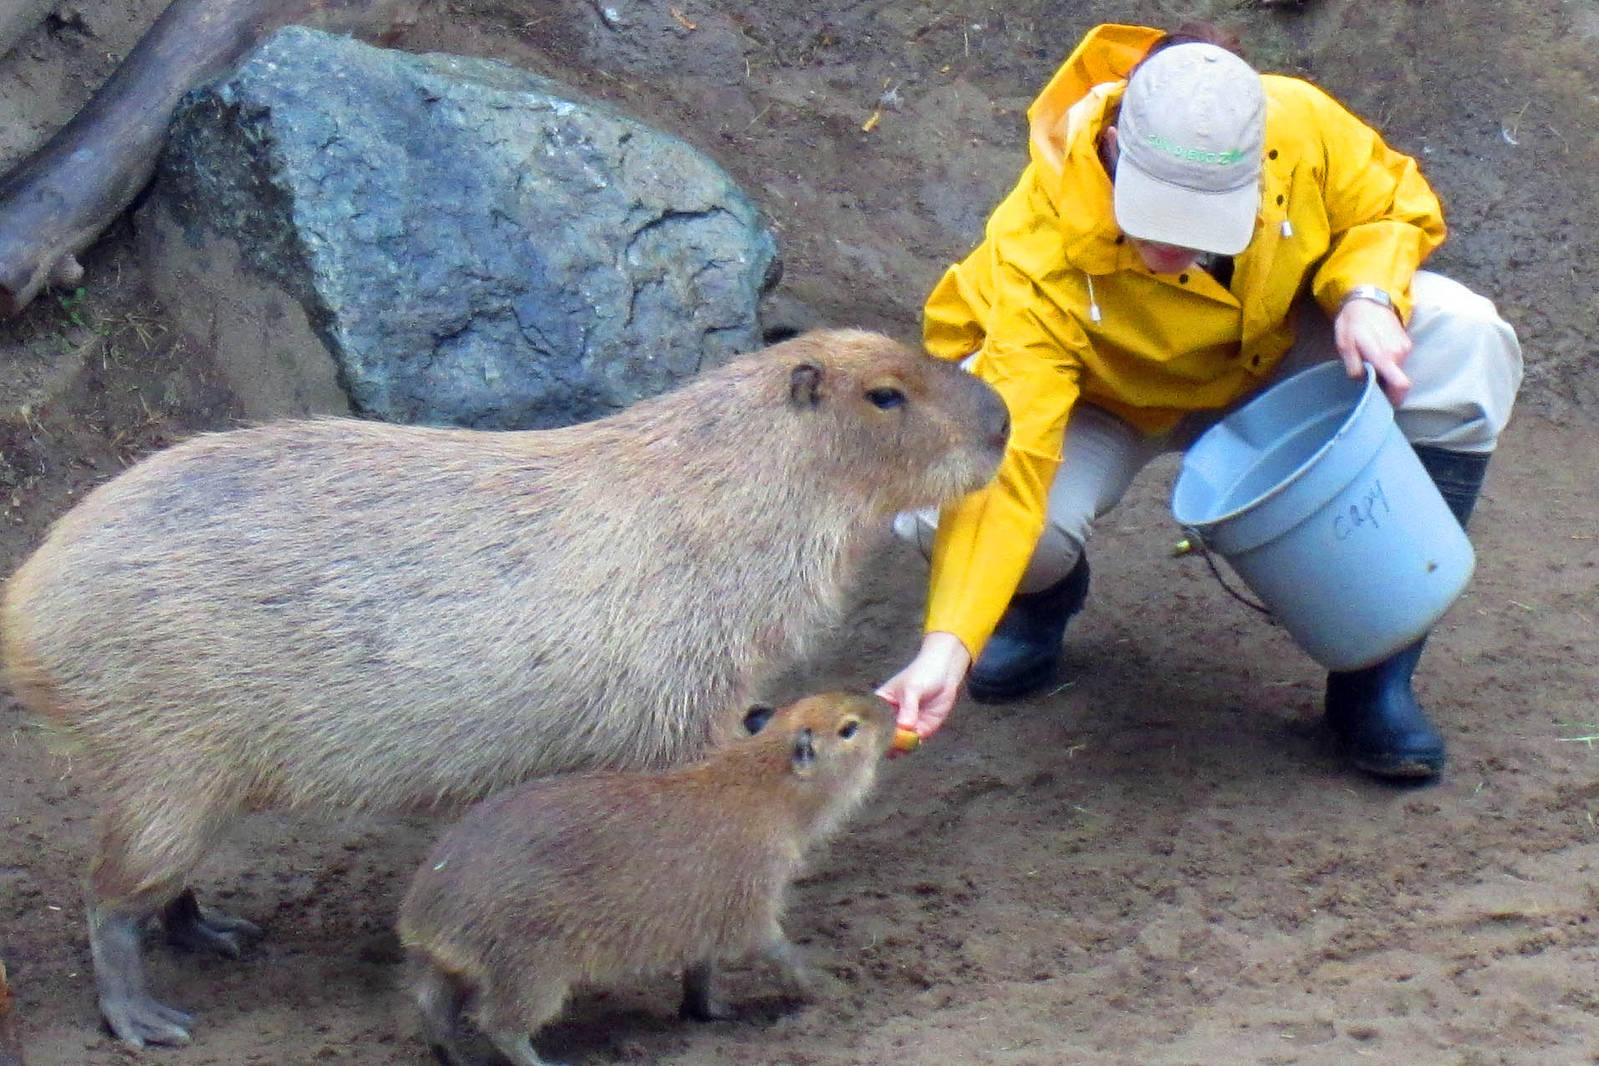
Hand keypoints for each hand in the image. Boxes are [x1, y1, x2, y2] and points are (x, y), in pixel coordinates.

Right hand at [876, 631, 971, 746]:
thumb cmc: (922, 674)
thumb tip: (904, 728)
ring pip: (898, 743)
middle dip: (888, 742)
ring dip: (901, 747)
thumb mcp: (912, 689)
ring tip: (905, 743)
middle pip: (884, 735)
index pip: (873, 721)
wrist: (945, 672)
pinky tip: (916, 741)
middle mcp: (891, 716)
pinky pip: (913, 743)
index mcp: (881, 703)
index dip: (874, 731)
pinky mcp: (920, 729)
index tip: (879, 736)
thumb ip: (908, 709)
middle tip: (894, 743)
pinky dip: (913, 745)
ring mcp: (906, 724)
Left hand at [1333, 295, 1412, 406]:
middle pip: (1397, 381)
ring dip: (1385, 372)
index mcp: (1384, 357)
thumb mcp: (1345, 346)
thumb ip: (1354, 367)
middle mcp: (1399, 353)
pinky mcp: (1407, 342)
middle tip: (1367, 378)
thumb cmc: (1352, 323)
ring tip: (1369, 362)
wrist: (1367, 300)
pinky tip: (1376, 354)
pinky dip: (1389, 362)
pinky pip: (1399, 360)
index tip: (1385, 403)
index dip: (1395, 398)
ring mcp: (1405, 347)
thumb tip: (1363, 382)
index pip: (1401, 384)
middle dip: (1384, 384)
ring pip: (1398, 370)